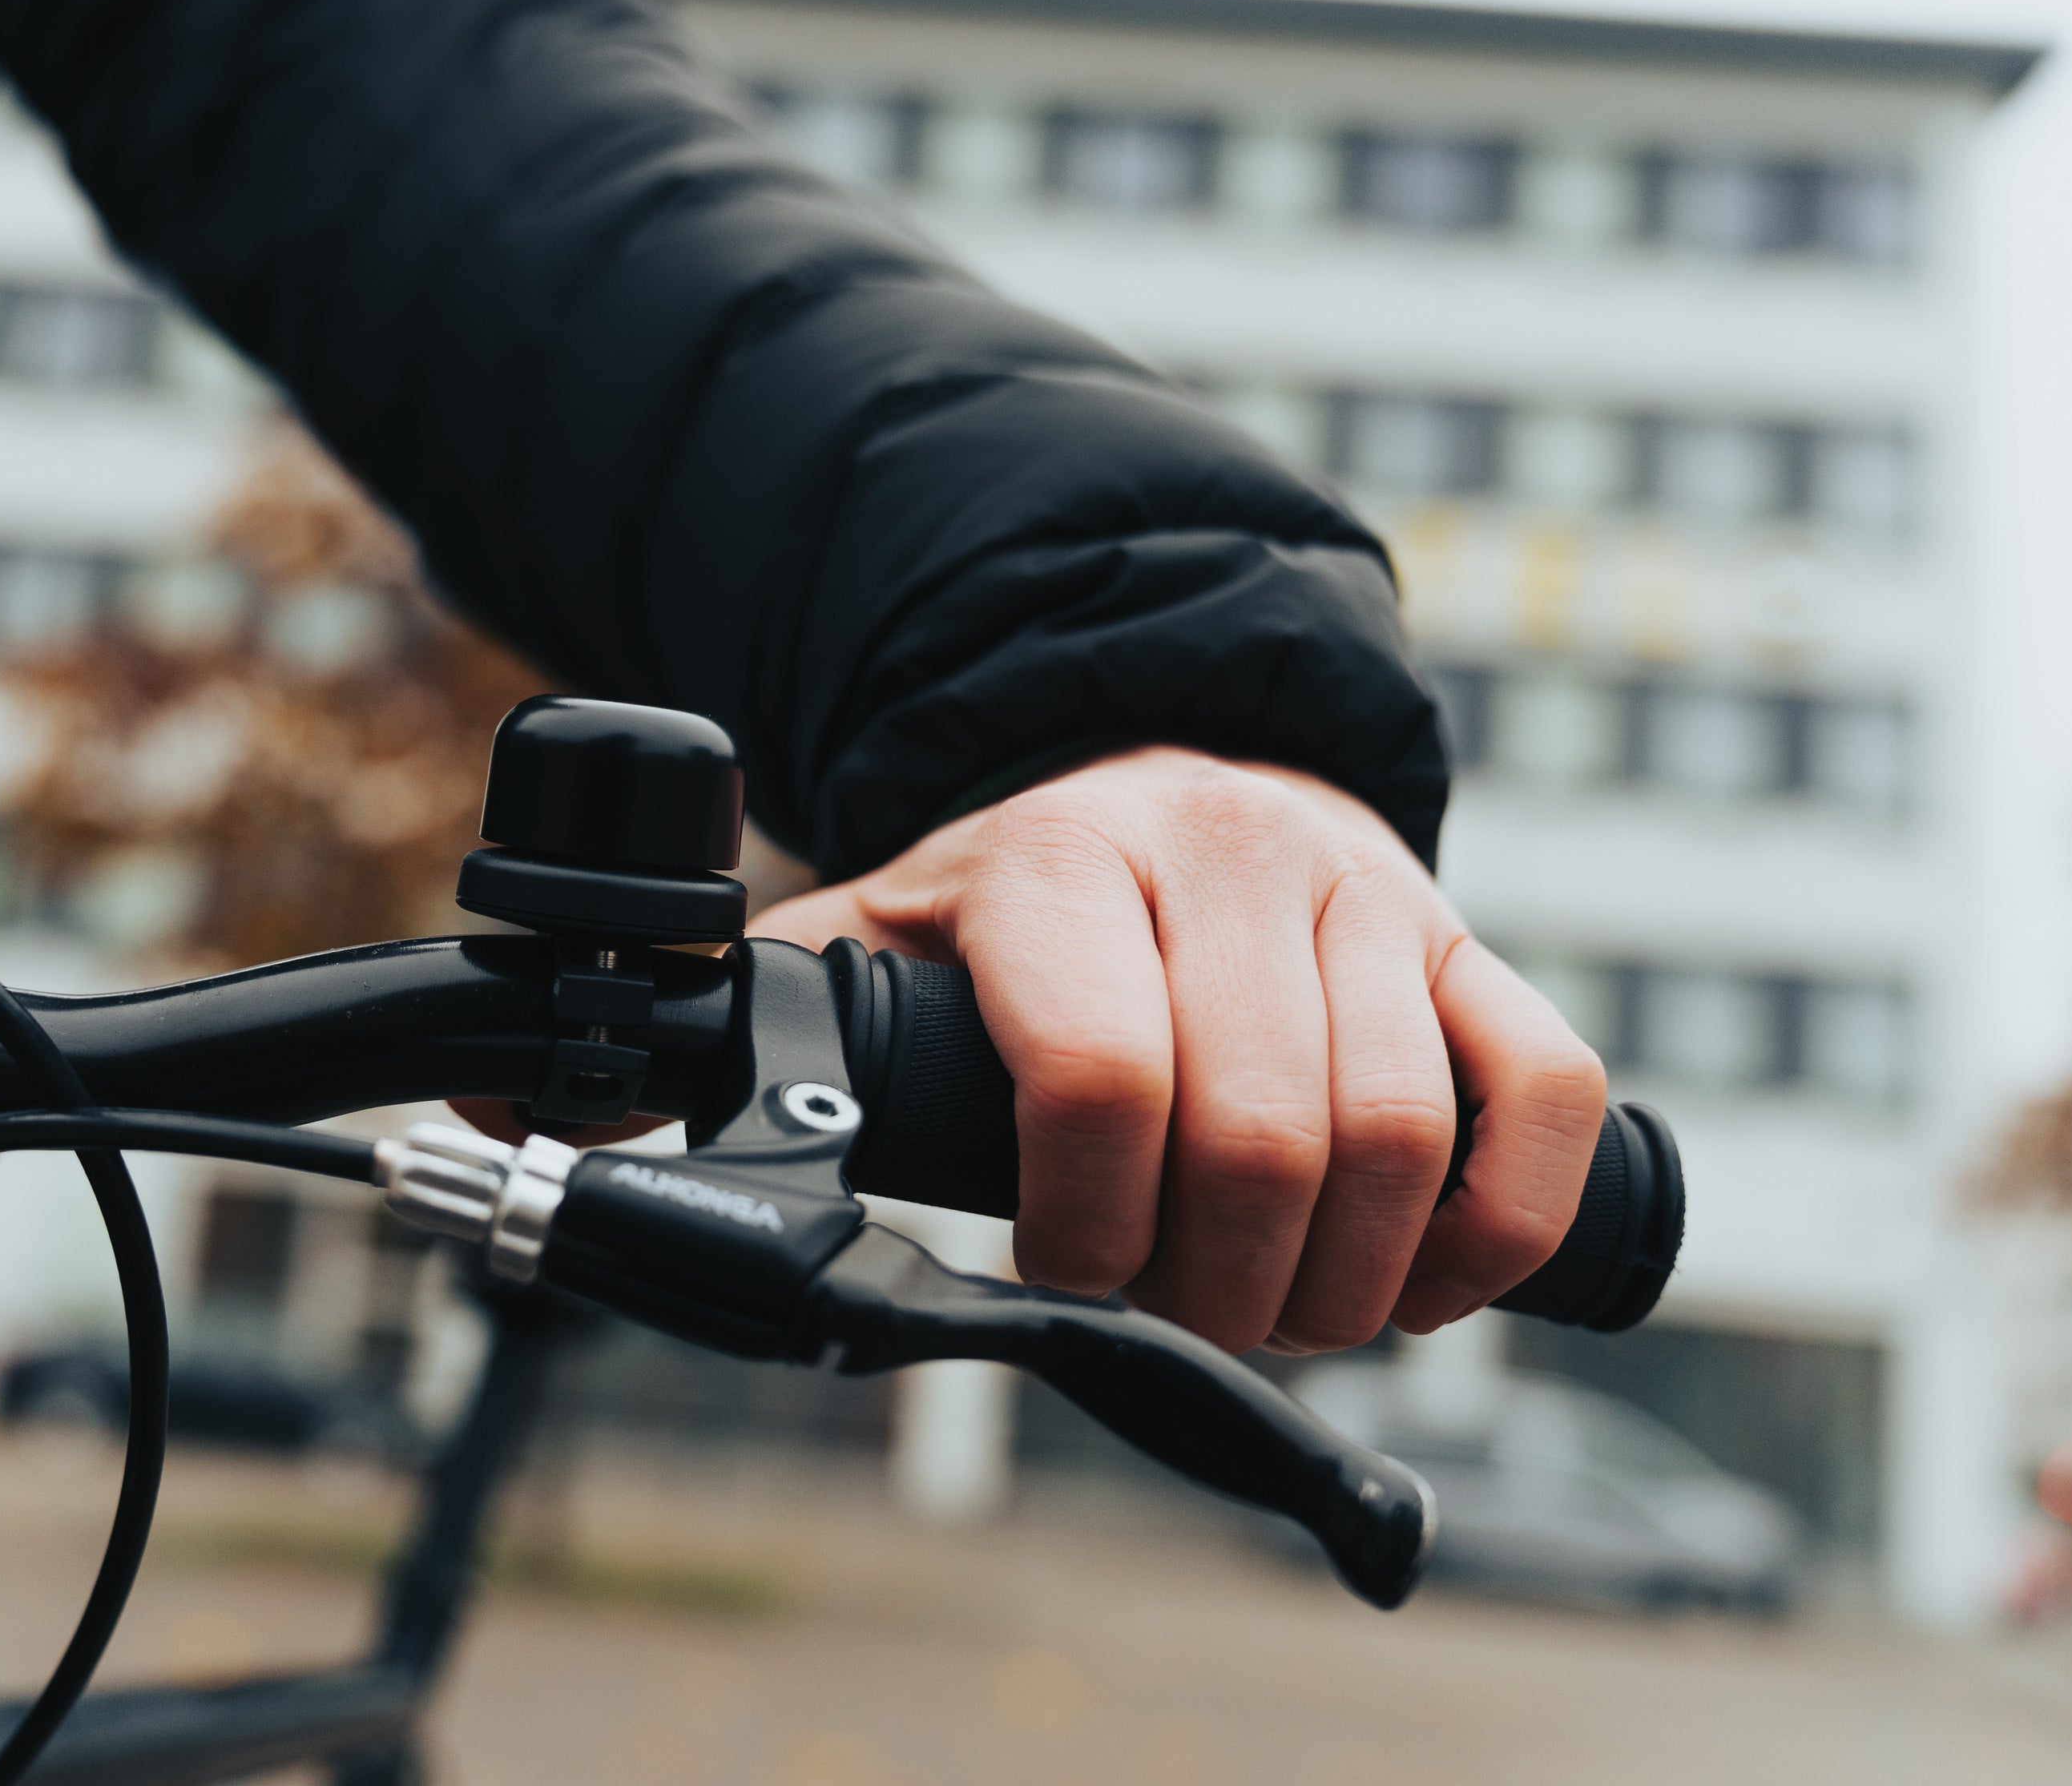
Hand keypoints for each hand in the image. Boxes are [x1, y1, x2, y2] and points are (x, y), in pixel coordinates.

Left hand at [750, 747, 1607, 1353]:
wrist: (1153, 769)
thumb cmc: (1004, 912)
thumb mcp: (856, 949)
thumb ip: (722, 1039)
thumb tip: (525, 1128)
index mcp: (1050, 862)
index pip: (1099, 1074)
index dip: (1085, 1224)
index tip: (1059, 1258)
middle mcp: (1218, 855)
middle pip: (1265, 1139)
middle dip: (1216, 1284)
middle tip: (1175, 1302)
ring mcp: (1362, 892)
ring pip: (1402, 1137)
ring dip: (1343, 1282)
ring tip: (1276, 1299)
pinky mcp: (1467, 939)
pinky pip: (1546, 1097)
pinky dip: (1497, 1227)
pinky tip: (1420, 1275)